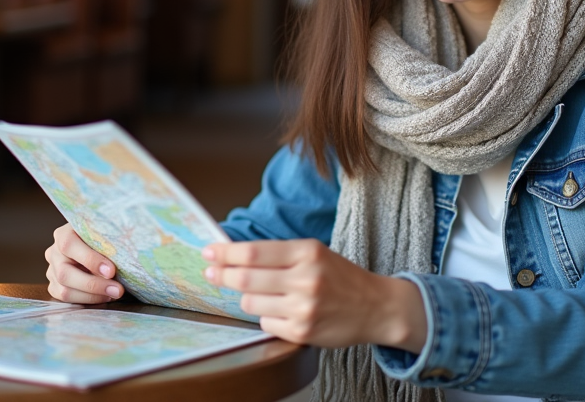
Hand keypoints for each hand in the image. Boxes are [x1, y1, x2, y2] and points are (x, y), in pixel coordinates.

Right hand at [45, 224, 123, 303]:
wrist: (98, 246)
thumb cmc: (104, 238)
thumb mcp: (105, 234)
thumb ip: (108, 242)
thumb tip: (122, 259)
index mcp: (63, 234)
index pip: (69, 245)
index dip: (89, 259)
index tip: (111, 270)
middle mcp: (54, 252)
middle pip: (65, 273)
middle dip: (94, 284)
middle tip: (117, 289)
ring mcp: (52, 271)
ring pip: (65, 290)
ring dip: (92, 296)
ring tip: (113, 294)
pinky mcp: (54, 287)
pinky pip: (66, 299)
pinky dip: (87, 300)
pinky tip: (104, 296)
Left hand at [202, 239, 426, 350]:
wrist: (376, 307)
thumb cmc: (340, 277)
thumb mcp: (314, 253)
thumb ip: (278, 254)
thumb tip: (233, 255)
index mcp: (307, 252)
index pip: (254, 252)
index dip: (225, 253)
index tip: (208, 252)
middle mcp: (305, 279)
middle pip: (246, 278)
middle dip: (222, 275)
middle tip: (210, 272)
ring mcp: (303, 308)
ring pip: (251, 303)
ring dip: (248, 298)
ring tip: (261, 294)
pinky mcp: (302, 332)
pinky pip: (266, 323)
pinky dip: (267, 317)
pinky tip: (282, 311)